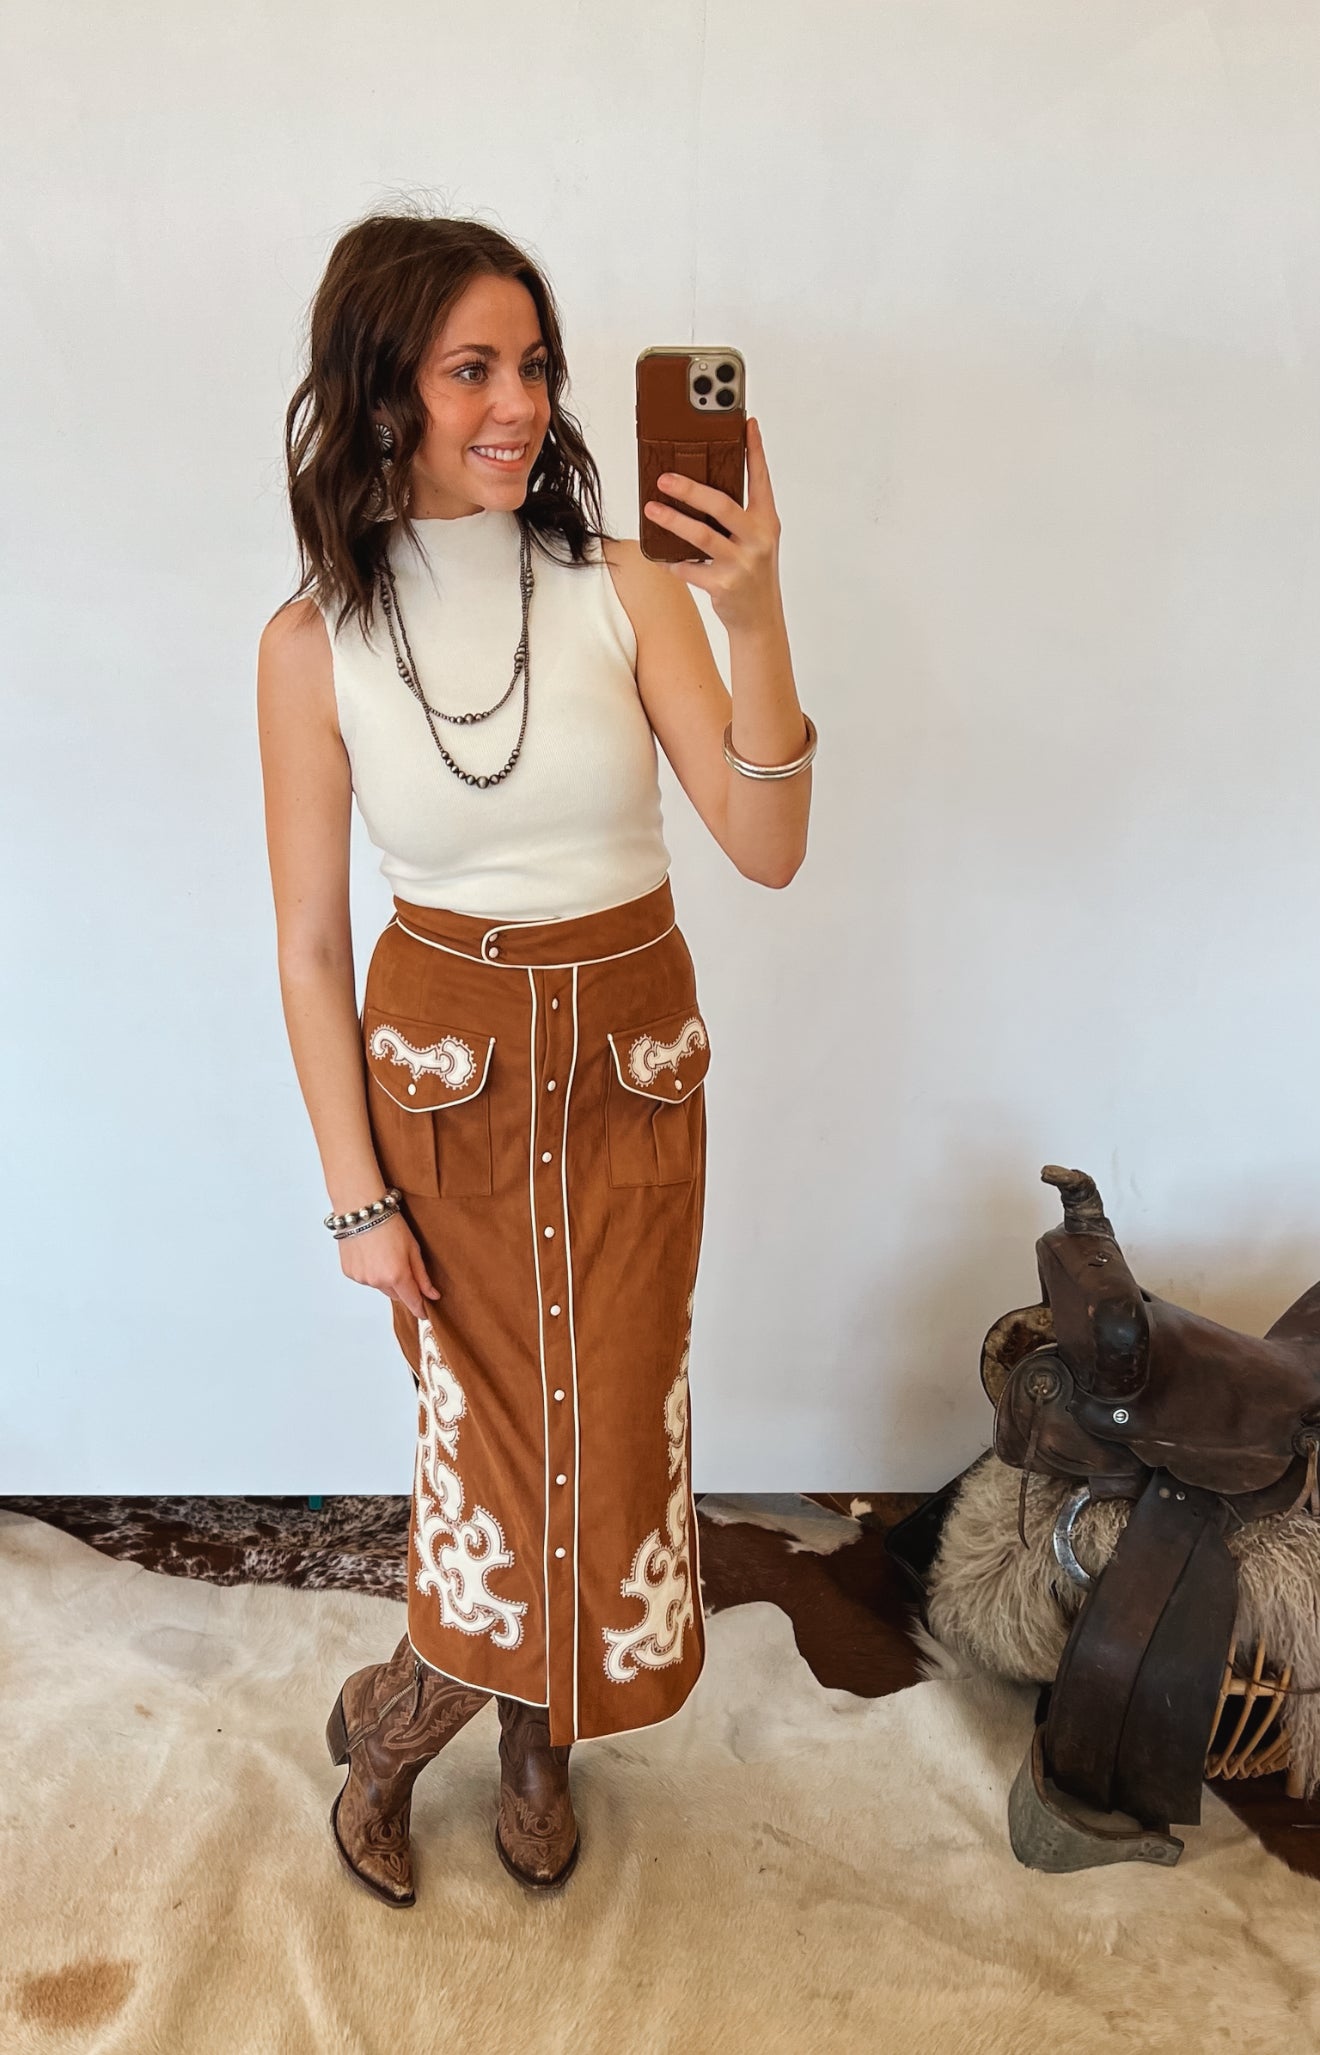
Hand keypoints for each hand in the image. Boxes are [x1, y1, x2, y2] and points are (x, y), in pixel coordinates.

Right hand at [337, 1209, 439, 1321]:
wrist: (361, 1208)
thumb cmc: (390, 1223)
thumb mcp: (413, 1248)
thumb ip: (422, 1275)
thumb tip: (432, 1295)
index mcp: (397, 1275)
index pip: (412, 1301)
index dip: (420, 1309)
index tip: (425, 1313)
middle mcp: (377, 1281)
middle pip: (396, 1294)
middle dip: (403, 1286)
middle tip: (403, 1264)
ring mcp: (362, 1278)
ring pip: (380, 1286)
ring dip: (385, 1277)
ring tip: (384, 1253)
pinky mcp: (349, 1272)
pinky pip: (366, 1278)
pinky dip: (371, 1271)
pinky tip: (371, 1253)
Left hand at [642, 414, 782, 634]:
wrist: (759, 619)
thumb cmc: (751, 573)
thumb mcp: (754, 540)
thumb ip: (736, 515)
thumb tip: (697, 489)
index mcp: (767, 522)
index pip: (761, 479)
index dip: (755, 450)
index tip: (746, 423)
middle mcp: (758, 540)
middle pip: (722, 505)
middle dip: (691, 490)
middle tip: (664, 478)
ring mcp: (742, 563)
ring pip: (702, 536)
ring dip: (673, 521)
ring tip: (651, 509)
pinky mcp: (724, 585)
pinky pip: (689, 568)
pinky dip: (671, 561)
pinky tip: (658, 555)